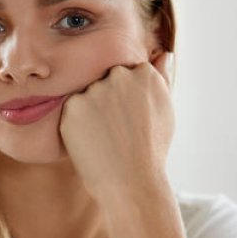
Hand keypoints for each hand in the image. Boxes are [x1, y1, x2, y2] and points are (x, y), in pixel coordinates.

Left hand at [59, 52, 174, 200]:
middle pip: (104, 80)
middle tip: (115, 130)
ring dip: (90, 113)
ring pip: (86, 95)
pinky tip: (92, 143)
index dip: (125, 98)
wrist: (132, 183)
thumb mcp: (166, 110)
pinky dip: (76, 126)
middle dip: (107, 101)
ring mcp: (95, 90)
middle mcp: (119, 76)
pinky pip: (71, 111)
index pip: (126, 73)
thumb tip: (164, 53)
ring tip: (105, 139)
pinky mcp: (73, 106)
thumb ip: (162, 77)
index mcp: (145, 73)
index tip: (129, 118)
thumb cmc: (151, 150)